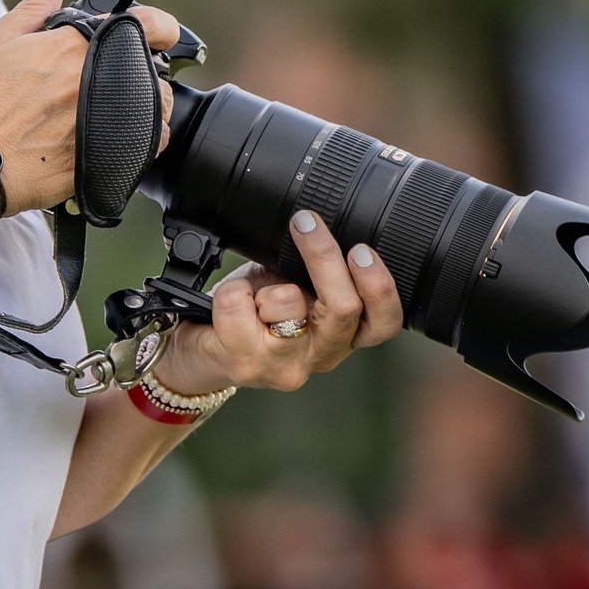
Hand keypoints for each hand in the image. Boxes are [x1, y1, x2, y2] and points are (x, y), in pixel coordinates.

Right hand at [0, 0, 179, 216]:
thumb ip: (36, 4)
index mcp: (77, 46)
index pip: (146, 24)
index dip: (161, 26)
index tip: (160, 32)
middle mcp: (98, 81)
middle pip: (151, 73)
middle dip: (141, 73)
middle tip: (113, 80)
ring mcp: (105, 123)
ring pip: (155, 111)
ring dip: (146, 107)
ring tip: (114, 111)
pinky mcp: (104, 160)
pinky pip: (145, 149)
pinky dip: (143, 143)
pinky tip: (117, 139)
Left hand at [155, 208, 403, 396]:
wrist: (205, 352)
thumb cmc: (252, 316)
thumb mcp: (293, 289)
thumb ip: (313, 275)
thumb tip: (316, 231)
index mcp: (342, 336)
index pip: (383, 323)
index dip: (379, 286)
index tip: (361, 249)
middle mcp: (321, 356)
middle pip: (343, 307)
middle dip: (324, 256)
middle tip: (306, 222)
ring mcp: (284, 365)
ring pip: (288, 303)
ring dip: (266, 284)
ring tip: (254, 293)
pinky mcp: (247, 365)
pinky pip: (238, 305)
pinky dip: (231, 290)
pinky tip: (229, 303)